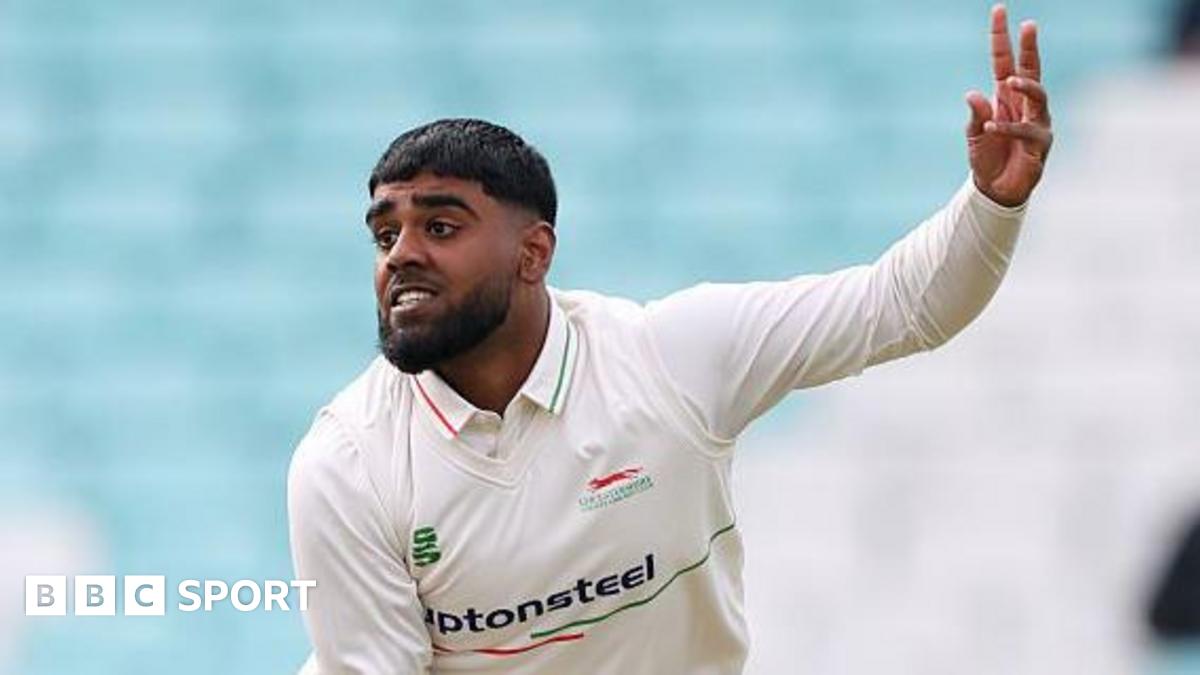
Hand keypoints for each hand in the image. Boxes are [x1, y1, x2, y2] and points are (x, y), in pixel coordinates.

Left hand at [966, 4, 1052, 206]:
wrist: (996, 190)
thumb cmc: (987, 158)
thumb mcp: (973, 134)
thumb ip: (974, 114)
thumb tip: (973, 93)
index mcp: (1006, 97)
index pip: (1004, 62)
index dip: (1002, 38)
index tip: (1000, 11)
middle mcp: (1025, 105)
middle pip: (1031, 69)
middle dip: (1030, 47)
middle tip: (1028, 25)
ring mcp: (1037, 122)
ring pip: (1038, 96)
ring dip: (1025, 86)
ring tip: (1009, 82)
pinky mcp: (1040, 144)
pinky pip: (1027, 131)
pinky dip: (1008, 128)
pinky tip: (991, 127)